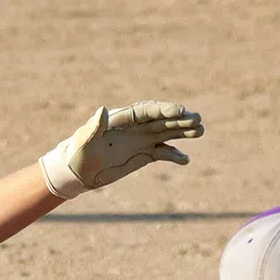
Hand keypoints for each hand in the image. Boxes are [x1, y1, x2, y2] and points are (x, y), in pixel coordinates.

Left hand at [38, 101, 203, 198]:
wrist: (78, 170)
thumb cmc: (78, 152)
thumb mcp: (84, 140)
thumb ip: (94, 126)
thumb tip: (102, 109)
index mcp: (123, 119)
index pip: (148, 111)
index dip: (165, 110)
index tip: (181, 111)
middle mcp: (136, 127)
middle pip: (163, 120)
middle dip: (181, 119)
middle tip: (199, 120)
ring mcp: (142, 140)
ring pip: (168, 133)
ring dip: (184, 132)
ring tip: (201, 131)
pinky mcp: (144, 154)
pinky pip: (163, 152)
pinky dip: (174, 155)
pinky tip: (185, 160)